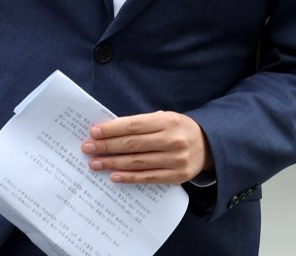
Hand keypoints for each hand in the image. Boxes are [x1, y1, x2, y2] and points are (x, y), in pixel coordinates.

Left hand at [81, 111, 211, 184]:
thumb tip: (109, 131)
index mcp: (168, 121)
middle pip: (133, 144)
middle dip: (107, 146)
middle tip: (87, 148)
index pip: (134, 125)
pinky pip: (148, 177)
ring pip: (138, 162)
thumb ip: (141, 124)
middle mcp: (172, 140)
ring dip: (112, 163)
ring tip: (95, 162)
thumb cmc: (178, 129)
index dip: (112, 129)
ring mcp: (175, 160)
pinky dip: (129, 177)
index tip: (93, 132)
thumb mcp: (164, 118)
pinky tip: (113, 175)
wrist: (208, 145)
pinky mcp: (176, 176)